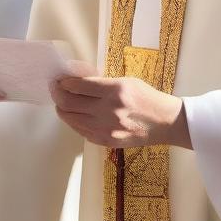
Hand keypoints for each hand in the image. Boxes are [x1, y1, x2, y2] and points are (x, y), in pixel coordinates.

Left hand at [51, 74, 190, 148]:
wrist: (165, 123)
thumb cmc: (146, 97)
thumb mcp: (126, 82)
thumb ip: (101, 83)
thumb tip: (75, 81)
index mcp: (115, 90)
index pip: (78, 86)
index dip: (64, 82)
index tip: (59, 79)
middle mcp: (109, 110)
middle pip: (69, 103)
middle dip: (58, 94)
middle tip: (55, 90)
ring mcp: (106, 128)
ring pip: (71, 118)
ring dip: (63, 109)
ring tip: (62, 103)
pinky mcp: (106, 141)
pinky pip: (81, 131)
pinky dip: (74, 122)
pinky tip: (74, 115)